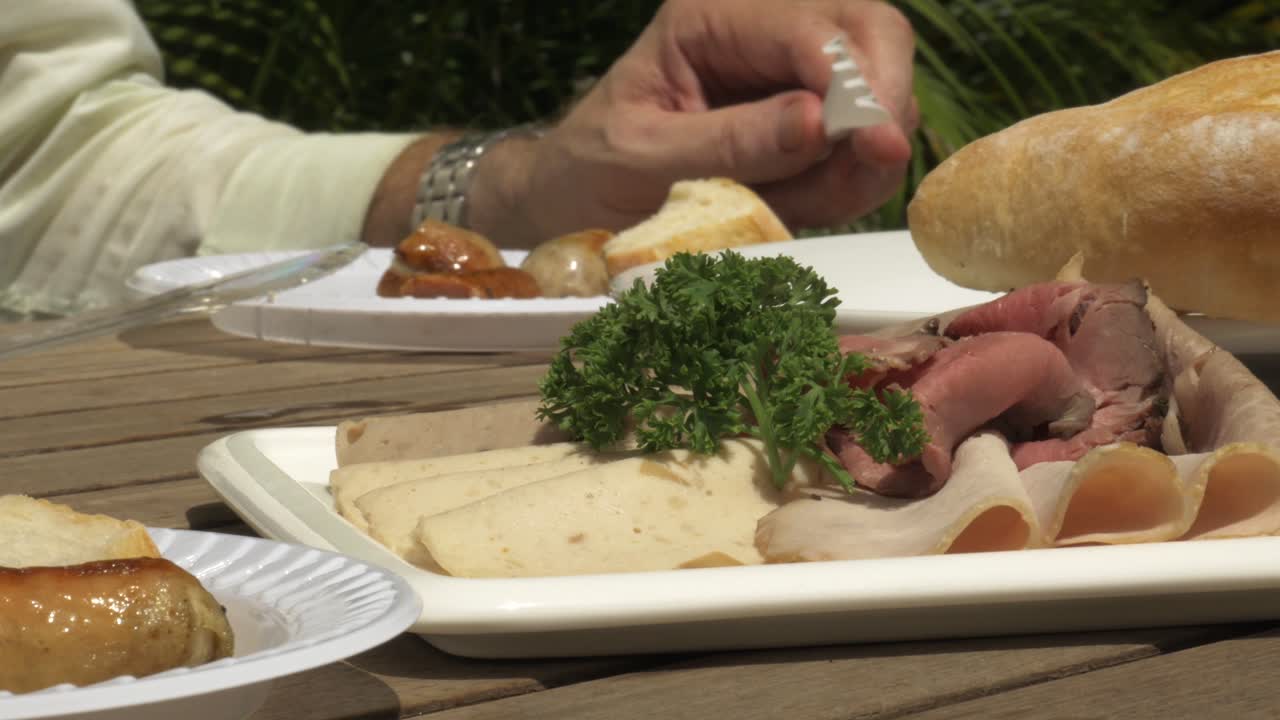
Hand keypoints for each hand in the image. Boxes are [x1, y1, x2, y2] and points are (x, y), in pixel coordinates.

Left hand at [472, 0, 917, 246]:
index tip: (873, 146)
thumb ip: (731, 143)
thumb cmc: (592, 170)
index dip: (857, 81)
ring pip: (883, 95)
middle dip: (884, 105)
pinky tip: (797, 208)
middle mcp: (762, 33)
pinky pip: (864, 149)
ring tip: (795, 205)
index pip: (815, 26)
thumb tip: (819, 121)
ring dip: (861, 161)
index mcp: (712, 18)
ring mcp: (792, 78)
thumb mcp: (644, 160)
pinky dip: (850, 186)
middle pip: (873, 33)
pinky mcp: (808, 126)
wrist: (576, 202)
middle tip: (870, 167)